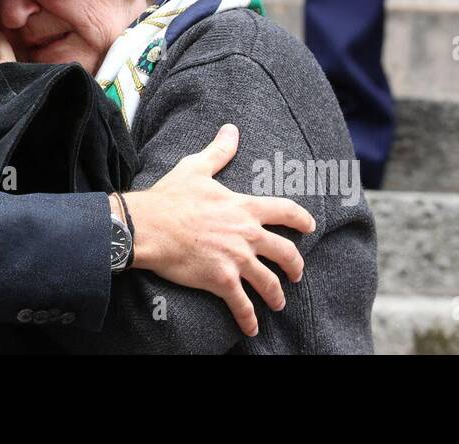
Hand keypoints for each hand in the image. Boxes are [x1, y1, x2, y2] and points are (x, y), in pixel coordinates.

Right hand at [119, 123, 315, 336]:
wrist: (148, 225)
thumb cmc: (170, 196)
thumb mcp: (196, 168)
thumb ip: (219, 151)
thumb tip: (231, 129)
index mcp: (244, 207)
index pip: (285, 212)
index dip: (302, 220)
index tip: (310, 227)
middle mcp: (247, 234)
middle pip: (285, 252)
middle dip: (295, 265)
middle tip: (296, 273)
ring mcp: (236, 259)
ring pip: (269, 282)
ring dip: (277, 295)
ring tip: (278, 303)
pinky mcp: (221, 280)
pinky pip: (242, 304)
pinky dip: (249, 319)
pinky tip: (252, 328)